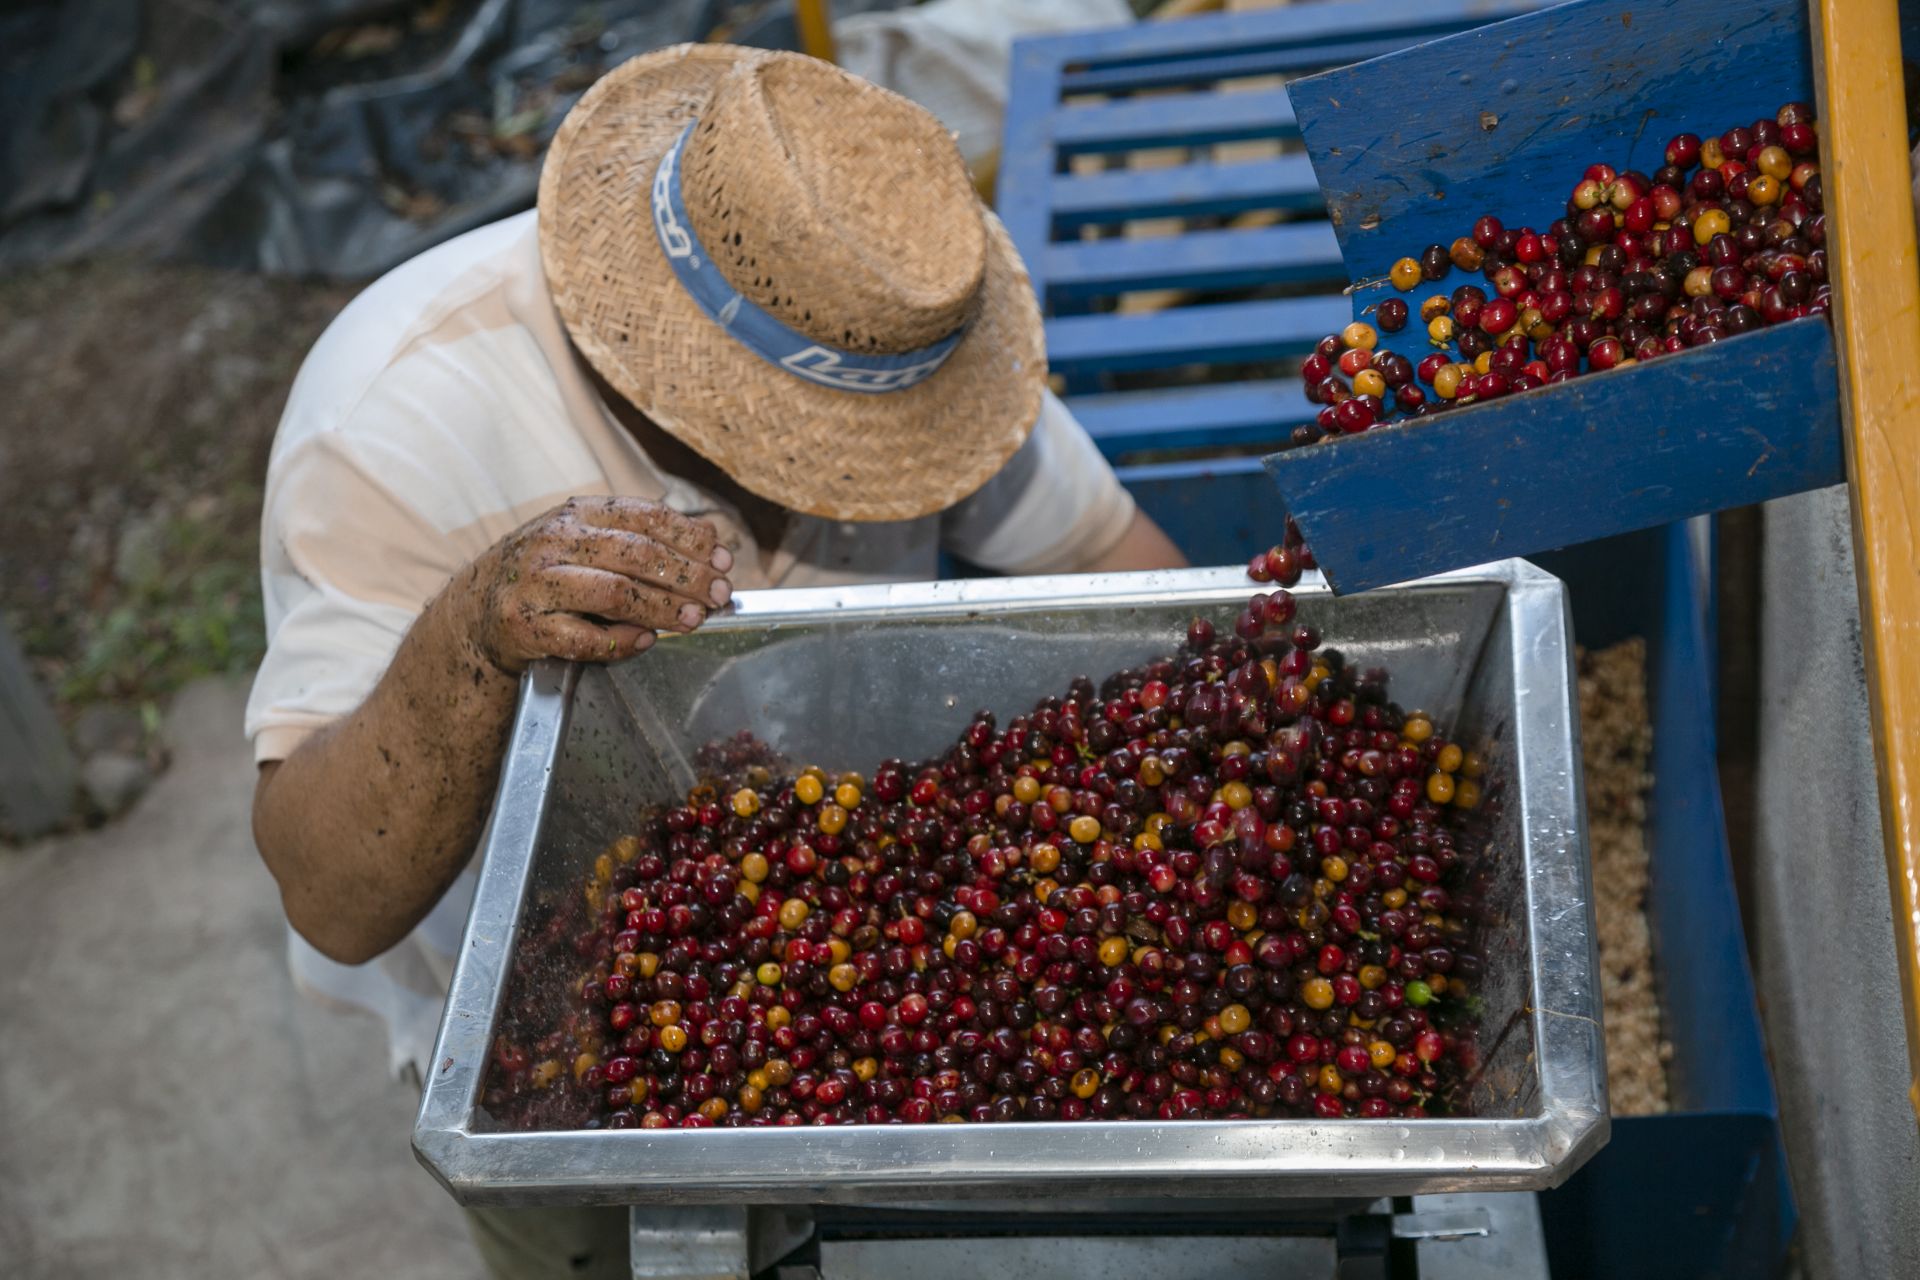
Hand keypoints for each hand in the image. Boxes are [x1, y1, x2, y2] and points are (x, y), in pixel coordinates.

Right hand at [458, 496, 734, 672]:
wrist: (474, 616)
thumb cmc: (546, 579)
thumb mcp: (585, 545)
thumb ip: (638, 540)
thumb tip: (710, 543)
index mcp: (575, 515)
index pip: (644, 515)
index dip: (689, 537)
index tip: (722, 559)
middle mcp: (552, 542)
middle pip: (636, 554)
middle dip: (686, 575)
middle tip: (717, 595)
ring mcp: (535, 584)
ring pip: (614, 591)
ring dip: (662, 608)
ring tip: (692, 620)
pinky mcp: (523, 626)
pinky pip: (582, 636)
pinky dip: (619, 641)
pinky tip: (645, 641)